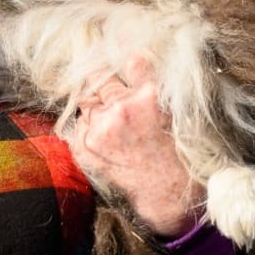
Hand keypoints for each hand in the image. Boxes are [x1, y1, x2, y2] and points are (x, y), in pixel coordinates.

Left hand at [69, 57, 204, 236]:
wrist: (167, 193)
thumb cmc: (177, 154)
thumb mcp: (177, 114)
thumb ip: (155, 87)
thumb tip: (135, 61)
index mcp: (150, 97)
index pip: (132, 63)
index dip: (128, 63)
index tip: (126, 65)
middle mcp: (122, 109)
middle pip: (100, 78)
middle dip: (104, 80)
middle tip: (109, 87)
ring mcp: (100, 128)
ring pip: (87, 101)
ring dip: (96, 106)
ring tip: (113, 122)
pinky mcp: (84, 146)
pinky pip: (78, 123)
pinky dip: (88, 127)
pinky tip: (105, 138)